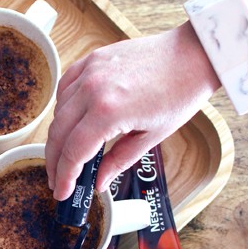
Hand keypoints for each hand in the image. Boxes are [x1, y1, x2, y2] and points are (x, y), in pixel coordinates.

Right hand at [45, 21, 220, 200]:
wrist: (193, 56)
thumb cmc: (178, 93)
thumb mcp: (150, 136)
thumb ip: (119, 161)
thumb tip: (99, 182)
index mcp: (108, 111)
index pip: (73, 152)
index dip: (65, 176)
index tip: (63, 192)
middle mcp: (92, 89)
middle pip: (58, 133)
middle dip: (54, 162)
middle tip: (58, 180)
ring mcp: (89, 71)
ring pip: (58, 111)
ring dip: (58, 136)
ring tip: (65, 154)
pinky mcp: (91, 60)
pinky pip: (65, 87)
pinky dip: (62, 107)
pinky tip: (69, 121)